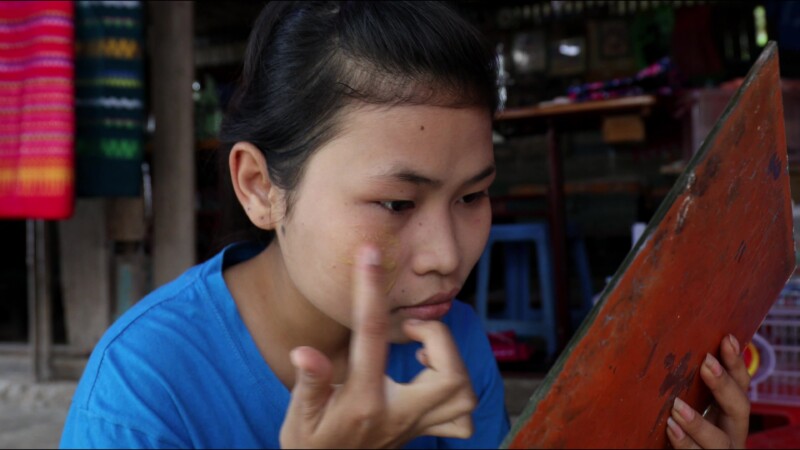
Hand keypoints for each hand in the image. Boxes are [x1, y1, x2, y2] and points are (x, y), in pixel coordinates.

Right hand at [279, 245, 476, 448]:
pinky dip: (457, 393)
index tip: (369, 256)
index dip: (369, 291)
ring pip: (463, 394)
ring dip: (451, 360)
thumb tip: (302, 352)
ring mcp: (415, 425)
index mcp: (363, 401)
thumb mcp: (298, 418)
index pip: (370, 336)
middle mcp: (398, 414)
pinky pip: (461, 418)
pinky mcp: (423, 432)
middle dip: (437, 336)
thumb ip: (309, 385)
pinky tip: (434, 377)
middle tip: (409, 326)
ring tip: (422, 347)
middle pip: (450, 375)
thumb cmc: (310, 444)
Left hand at [666, 334, 750, 447]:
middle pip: (740, 409)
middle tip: (707, 363)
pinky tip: (671, 428)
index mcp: (729, 412)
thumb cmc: (677, 425)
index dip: (736, 363)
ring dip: (698, 423)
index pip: (740, 385)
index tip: (727, 339)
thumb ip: (685, 385)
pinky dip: (685, 443)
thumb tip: (668, 345)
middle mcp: (731, 432)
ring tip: (676, 406)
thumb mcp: (688, 402)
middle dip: (725, 386)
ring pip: (719, 441)